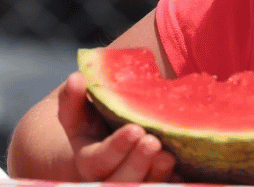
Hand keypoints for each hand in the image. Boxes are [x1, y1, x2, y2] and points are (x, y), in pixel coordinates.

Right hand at [57, 72, 178, 181]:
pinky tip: (179, 175)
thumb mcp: (78, 107)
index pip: (97, 160)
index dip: (116, 148)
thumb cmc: (91, 117)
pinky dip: (170, 184)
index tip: (135, 129)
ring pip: (140, 186)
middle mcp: (106, 176)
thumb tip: (76, 78)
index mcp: (86, 157)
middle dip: (138, 162)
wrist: (101, 139)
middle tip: (153, 141)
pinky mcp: (147, 183)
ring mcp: (129, 182)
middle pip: (118, 180)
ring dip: (156, 173)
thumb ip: (74, 96)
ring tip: (168, 155)